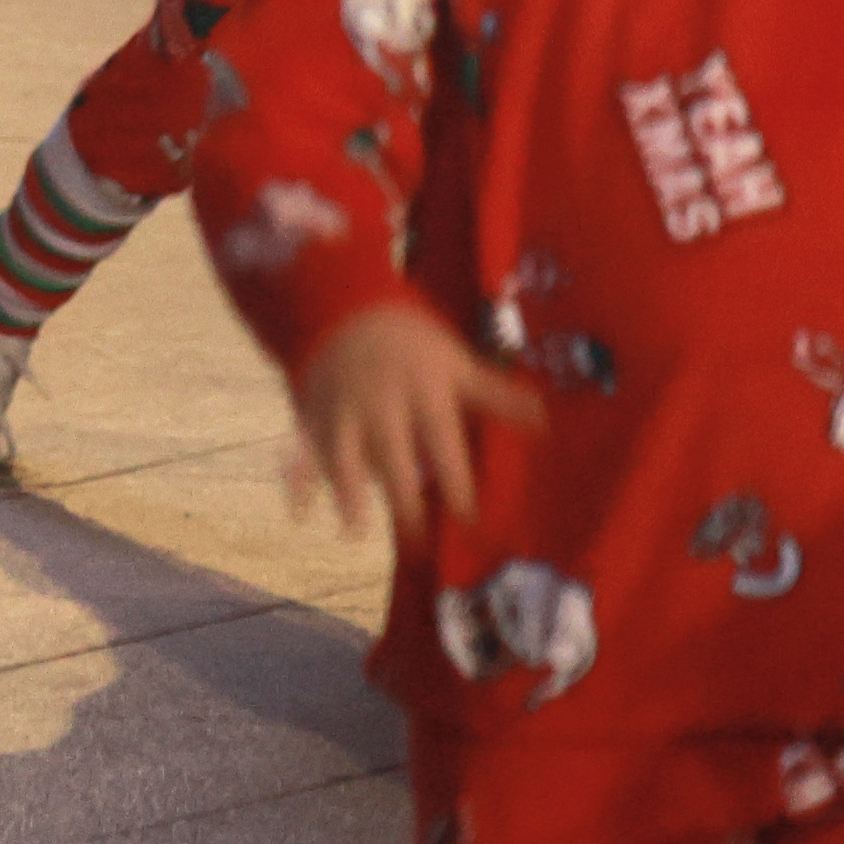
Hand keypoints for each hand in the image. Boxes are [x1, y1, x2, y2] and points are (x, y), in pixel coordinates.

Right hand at [287, 302, 546, 542]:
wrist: (344, 304)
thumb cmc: (412, 344)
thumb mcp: (457, 363)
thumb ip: (496, 396)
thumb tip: (546, 420)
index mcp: (422, 391)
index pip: (443, 442)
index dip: (457, 482)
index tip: (470, 520)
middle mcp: (380, 404)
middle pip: (392, 455)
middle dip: (404, 497)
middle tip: (418, 539)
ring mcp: (341, 409)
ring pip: (342, 453)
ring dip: (347, 491)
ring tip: (355, 530)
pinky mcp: (312, 415)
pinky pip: (300, 449)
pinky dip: (297, 481)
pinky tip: (299, 515)